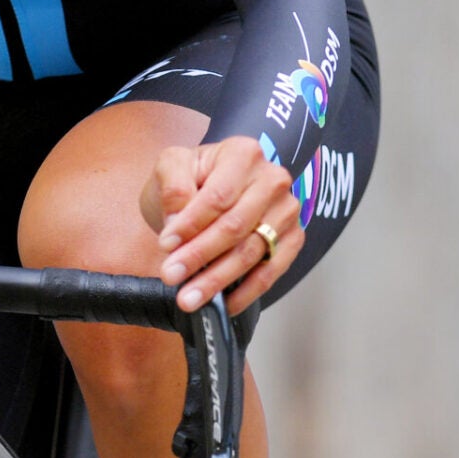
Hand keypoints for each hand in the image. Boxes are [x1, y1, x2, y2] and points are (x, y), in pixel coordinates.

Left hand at [140, 137, 300, 314]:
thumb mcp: (171, 166)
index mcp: (244, 154)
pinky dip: (246, 291)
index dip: (191, 224)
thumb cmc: (191, 177)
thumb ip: (173, 187)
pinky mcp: (292, 239)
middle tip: (172, 275)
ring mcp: (286, 211)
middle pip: (235, 227)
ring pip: (252, 252)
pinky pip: (271, 271)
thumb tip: (177, 222)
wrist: (207, 186)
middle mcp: (272, 180)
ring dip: (218, 279)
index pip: (219, 196)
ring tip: (190, 297)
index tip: (166, 244)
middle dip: (200, 256)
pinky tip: (224, 303)